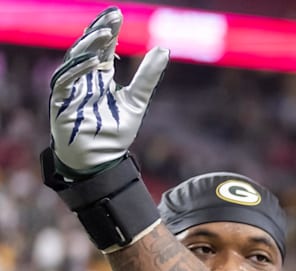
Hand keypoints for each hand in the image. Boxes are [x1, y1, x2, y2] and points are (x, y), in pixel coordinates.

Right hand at [49, 6, 168, 177]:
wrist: (101, 160)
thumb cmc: (116, 133)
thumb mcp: (137, 100)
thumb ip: (147, 76)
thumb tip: (163, 48)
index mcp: (100, 77)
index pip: (103, 48)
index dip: (109, 31)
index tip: (118, 15)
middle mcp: (84, 79)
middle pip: (88, 48)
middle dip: (99, 32)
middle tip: (112, 17)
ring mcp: (71, 89)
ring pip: (75, 59)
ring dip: (89, 46)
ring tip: (106, 33)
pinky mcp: (61, 102)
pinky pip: (65, 80)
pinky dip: (79, 70)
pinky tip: (95, 61)